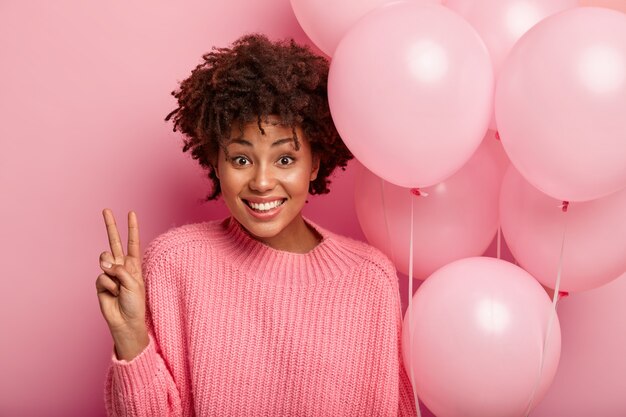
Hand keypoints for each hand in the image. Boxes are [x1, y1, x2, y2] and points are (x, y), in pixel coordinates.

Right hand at [96, 209, 146, 337]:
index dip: (132, 228)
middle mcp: (121, 266)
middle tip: (106, 210)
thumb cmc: (135, 304)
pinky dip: (109, 286)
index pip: (133, 242)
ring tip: (118, 286)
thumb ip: (120, 270)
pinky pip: (101, 277)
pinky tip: (113, 294)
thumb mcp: (134, 283)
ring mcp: (109, 273)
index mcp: (134, 264)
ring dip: (112, 272)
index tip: (131, 213)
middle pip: (114, 242)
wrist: (125, 321)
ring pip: (105, 260)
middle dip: (110, 225)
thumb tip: (105, 263)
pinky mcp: (100, 283)